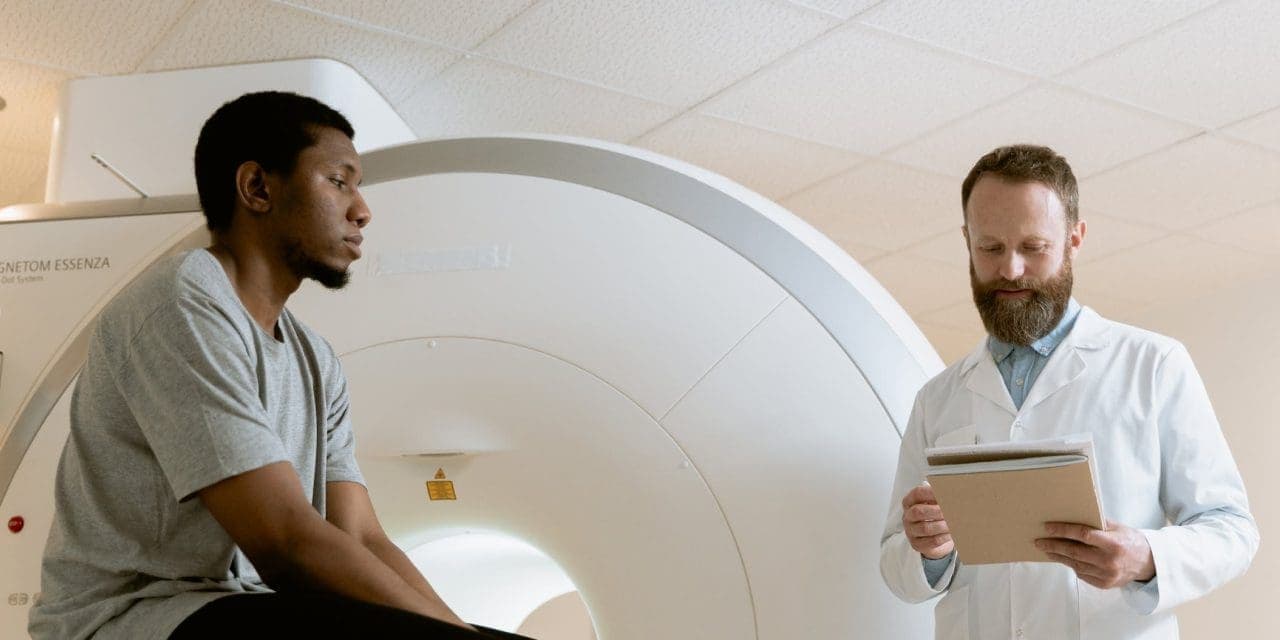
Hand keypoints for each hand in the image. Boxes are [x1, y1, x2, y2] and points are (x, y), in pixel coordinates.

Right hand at [901, 484, 953, 559]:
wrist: (935, 538)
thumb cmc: (935, 517)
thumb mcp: (936, 503)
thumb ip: (942, 496)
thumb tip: (953, 490)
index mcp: (910, 501)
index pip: (918, 493)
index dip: (932, 492)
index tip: (946, 493)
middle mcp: (908, 516)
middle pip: (918, 512)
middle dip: (938, 511)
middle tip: (952, 511)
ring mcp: (911, 531)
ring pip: (926, 528)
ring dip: (943, 525)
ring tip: (954, 523)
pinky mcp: (917, 544)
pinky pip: (932, 541)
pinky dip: (945, 536)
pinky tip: (952, 533)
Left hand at [1036, 520, 1155, 588]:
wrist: (1149, 564)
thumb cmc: (1130, 541)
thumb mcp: (1118, 527)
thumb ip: (1097, 523)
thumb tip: (1072, 514)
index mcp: (1113, 544)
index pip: (1083, 535)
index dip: (1063, 531)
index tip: (1048, 527)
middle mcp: (1109, 561)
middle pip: (1074, 552)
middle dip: (1054, 546)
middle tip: (1039, 541)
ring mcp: (1106, 575)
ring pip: (1075, 564)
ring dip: (1059, 556)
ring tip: (1046, 549)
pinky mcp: (1104, 584)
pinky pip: (1082, 574)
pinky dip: (1072, 565)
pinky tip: (1064, 558)